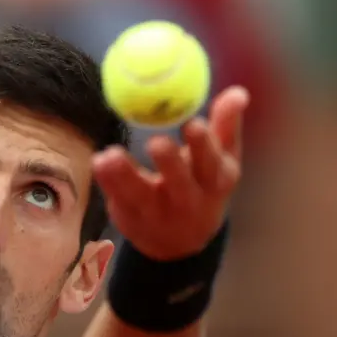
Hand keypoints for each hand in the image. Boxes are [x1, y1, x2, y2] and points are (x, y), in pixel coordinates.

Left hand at [93, 86, 249, 260]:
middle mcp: (187, 202)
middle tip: (157, 141)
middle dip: (170, 164)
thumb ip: (226, 126)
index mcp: (214, 184)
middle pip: (180, 184)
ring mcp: (157, 214)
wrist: (181, 243)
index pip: (211, 165)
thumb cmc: (203, 187)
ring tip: (111, 154)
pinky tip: (99, 162)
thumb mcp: (221, 161)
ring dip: (125, 175)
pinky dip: (106, 181)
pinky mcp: (131, 218)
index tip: (194, 123)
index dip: (204, 146)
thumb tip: (238, 92)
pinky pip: (117, 199)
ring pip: (141, 196)